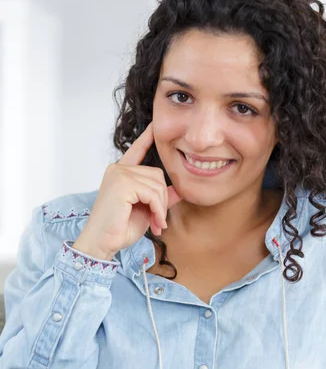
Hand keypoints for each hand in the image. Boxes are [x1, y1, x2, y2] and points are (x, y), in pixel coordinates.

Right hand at [73, 122, 181, 260]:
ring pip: (157, 184)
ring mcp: (119, 175)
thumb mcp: (146, 210)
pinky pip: (152, 193)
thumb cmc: (119, 229)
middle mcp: (118, 169)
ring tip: (156, 223)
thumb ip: (160, 198)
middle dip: (162, 199)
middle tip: (158, 220)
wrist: (103, 244)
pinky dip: (158, 210)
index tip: (156, 125)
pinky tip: (154, 223)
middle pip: (158, 174)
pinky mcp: (122, 184)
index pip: (137, 150)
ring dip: (161, 208)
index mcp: (121, 173)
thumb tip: (179, 190)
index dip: (147, 137)